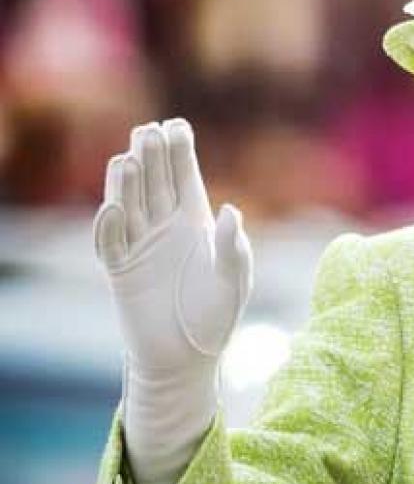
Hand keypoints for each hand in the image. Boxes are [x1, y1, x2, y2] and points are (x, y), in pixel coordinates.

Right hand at [94, 118, 251, 372]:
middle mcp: (166, 230)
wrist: (187, 358)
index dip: (181, 154)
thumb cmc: (217, 316)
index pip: (186, 181)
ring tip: (130, 157)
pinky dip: (109, 226)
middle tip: (149, 131)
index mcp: (197, 225)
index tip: (177, 125)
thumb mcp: (234, 281)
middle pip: (156, 185)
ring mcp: (141, 248)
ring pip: (130, 206)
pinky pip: (110, 244)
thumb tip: (232, 210)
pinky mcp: (120, 272)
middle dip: (153, 158)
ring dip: (128, 183)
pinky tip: (113, 206)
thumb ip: (233, 247)